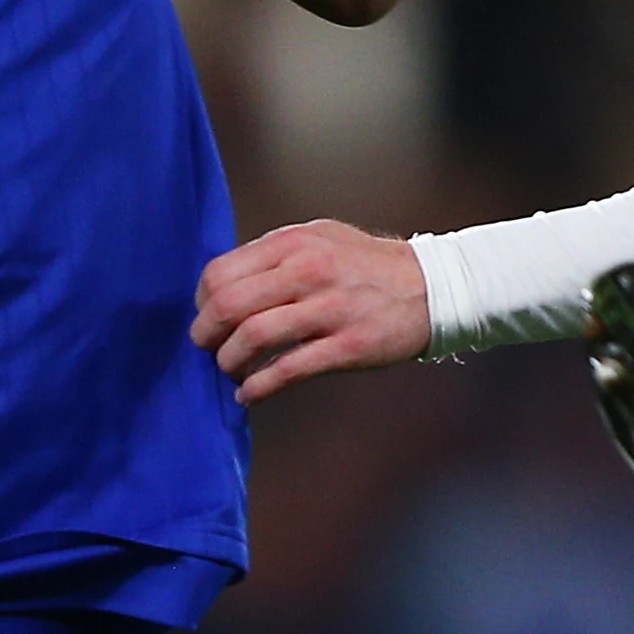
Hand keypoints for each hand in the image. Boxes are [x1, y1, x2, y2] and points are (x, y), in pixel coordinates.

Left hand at [196, 221, 432, 399]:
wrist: (431, 288)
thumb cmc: (368, 265)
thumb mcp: (320, 239)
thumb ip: (275, 255)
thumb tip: (224, 285)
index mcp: (294, 244)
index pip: (221, 273)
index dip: (202, 303)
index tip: (207, 319)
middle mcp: (308, 272)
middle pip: (228, 306)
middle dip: (206, 335)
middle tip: (208, 350)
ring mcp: (328, 310)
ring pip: (253, 338)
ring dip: (230, 363)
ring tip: (231, 372)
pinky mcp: (346, 346)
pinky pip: (287, 369)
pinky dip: (258, 387)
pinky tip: (249, 395)